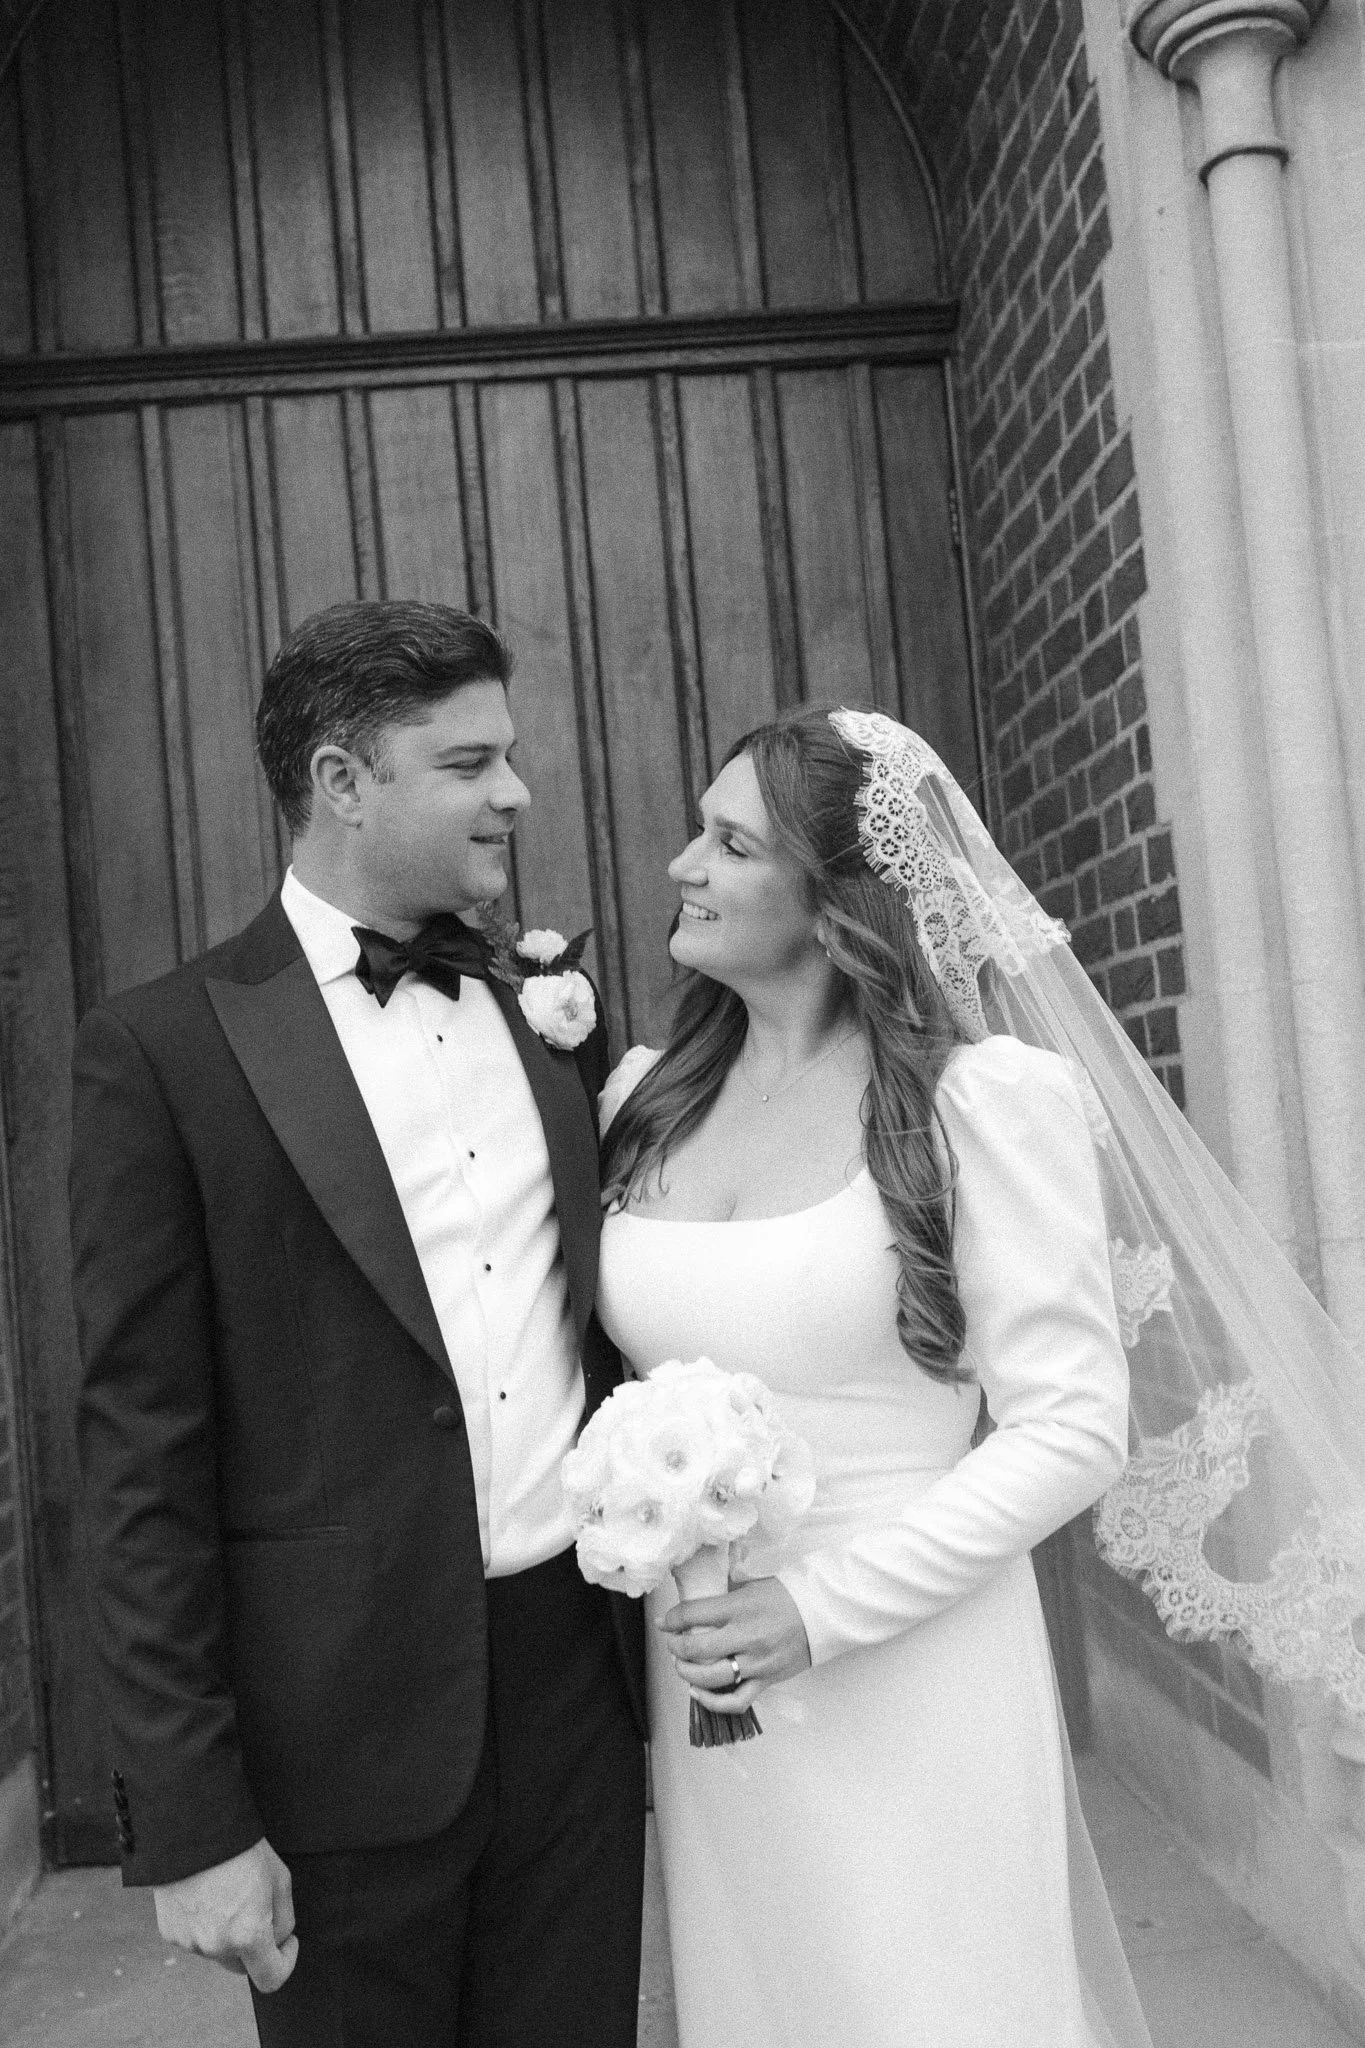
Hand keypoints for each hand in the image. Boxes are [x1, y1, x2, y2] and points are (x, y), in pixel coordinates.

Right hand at [153, 1838, 297, 1991]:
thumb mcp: (279, 1878)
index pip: (270, 1978)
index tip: (288, 1942)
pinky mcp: (170, 1933)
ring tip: (226, 1890)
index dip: (285, 1962)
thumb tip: (275, 1940)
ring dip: (227, 1932)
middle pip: (242, 1964)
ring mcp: (190, 1942)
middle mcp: (217, 1946)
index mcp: (248, 1935)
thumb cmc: (241, 1848)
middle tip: (257, 1907)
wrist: (191, 1827)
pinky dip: (204, 1924)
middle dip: (255, 1945)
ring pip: (218, 1949)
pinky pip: (195, 1938)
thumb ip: (283, 1919)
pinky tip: (204, 1893)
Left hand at [659, 1575, 810, 1715]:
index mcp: (739, 1607)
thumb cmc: (786, 1596)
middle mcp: (745, 1636)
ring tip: (681, 1666)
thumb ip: (724, 1593)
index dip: (671, 1620)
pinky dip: (712, 1702)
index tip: (664, 1622)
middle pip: (695, 1649)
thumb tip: (698, 1595)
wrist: (822, 1612)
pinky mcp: (766, 1680)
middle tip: (672, 1643)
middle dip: (675, 1647)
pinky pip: (735, 1701)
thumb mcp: (752, 1584)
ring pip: (710, 1678)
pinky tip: (698, 1692)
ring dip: (687, 1673)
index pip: (692, 1614)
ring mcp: (756, 1662)